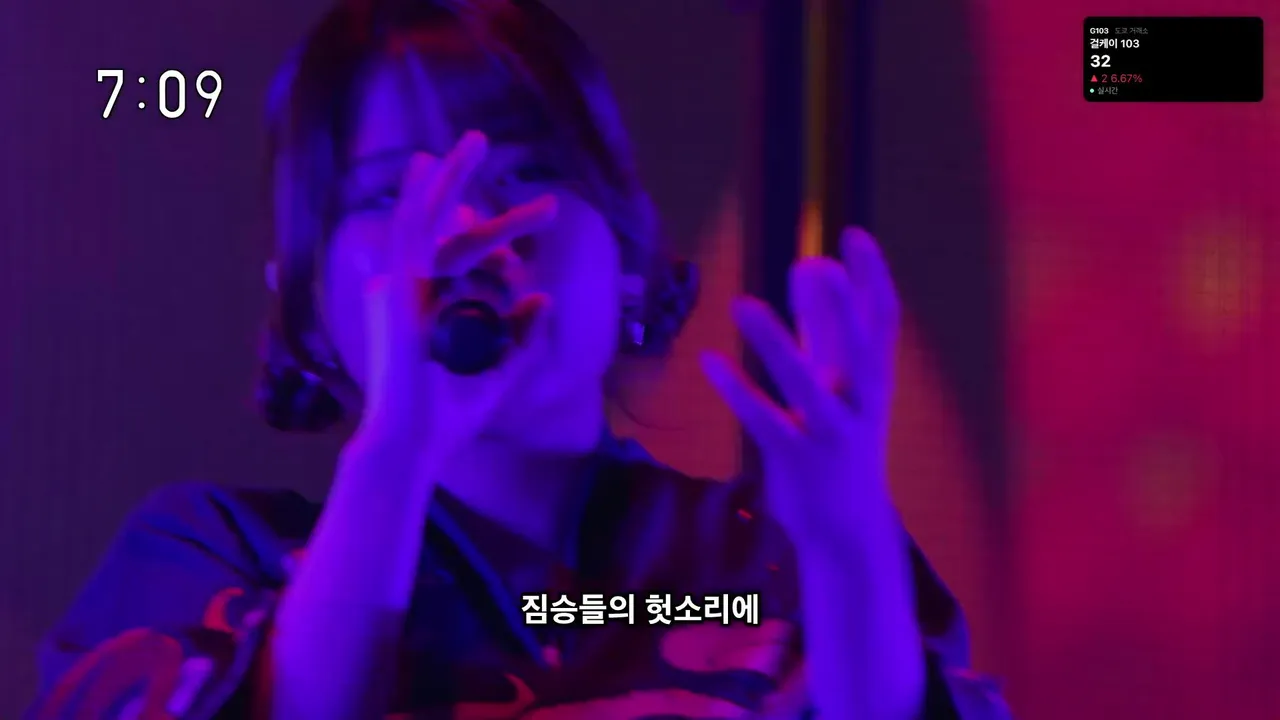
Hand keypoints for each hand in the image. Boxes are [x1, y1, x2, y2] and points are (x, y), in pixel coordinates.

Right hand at [355, 131, 558, 463]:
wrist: (414, 446)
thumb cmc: (450, 419)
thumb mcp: (502, 372)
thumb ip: (523, 338)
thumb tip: (546, 299)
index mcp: (425, 308)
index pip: (450, 252)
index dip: (480, 227)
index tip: (514, 223)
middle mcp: (406, 291)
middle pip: (434, 226)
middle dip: (454, 182)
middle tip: (477, 140)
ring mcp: (398, 290)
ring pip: (426, 220)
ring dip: (451, 178)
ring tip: (476, 141)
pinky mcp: (397, 294)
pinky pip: (420, 238)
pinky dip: (430, 201)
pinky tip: (436, 165)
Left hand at [701, 227, 900, 552]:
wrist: (849, 530)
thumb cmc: (839, 440)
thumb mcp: (838, 380)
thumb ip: (824, 324)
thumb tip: (810, 263)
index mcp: (875, 380)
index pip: (884, 323)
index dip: (874, 279)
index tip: (855, 235)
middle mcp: (860, 405)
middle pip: (858, 351)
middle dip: (840, 308)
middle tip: (814, 261)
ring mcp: (829, 435)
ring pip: (804, 387)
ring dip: (773, 345)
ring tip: (739, 304)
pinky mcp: (794, 461)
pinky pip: (765, 422)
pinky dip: (737, 391)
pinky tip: (709, 360)